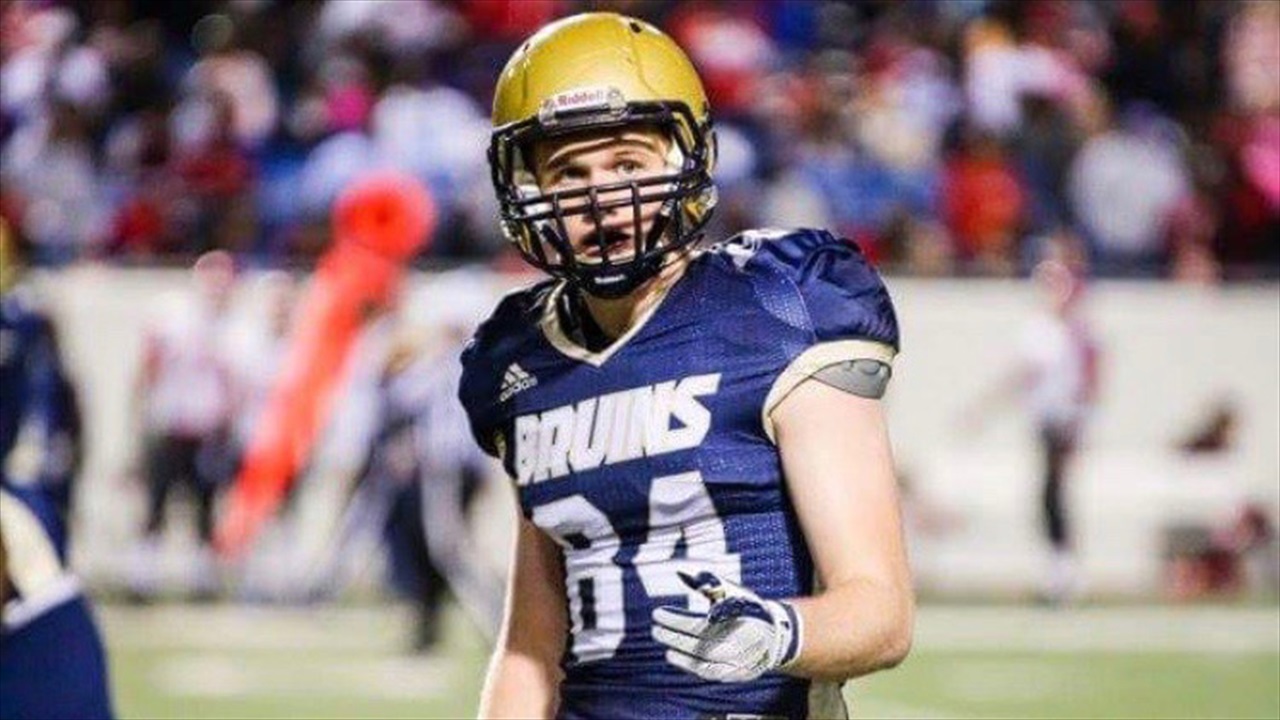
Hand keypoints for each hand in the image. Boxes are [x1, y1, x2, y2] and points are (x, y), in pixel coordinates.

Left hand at [651, 570, 801, 681]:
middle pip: (694, 642)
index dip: (673, 619)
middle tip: (655, 629)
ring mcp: (735, 662)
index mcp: (733, 620)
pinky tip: (674, 656)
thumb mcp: (732, 592)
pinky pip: (707, 672)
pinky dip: (688, 665)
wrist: (776, 636)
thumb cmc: (749, 609)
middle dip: (671, 635)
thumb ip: (708, 584)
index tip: (657, 614)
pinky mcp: (734, 673)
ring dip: (677, 651)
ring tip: (663, 642)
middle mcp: (734, 643)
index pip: (694, 623)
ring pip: (699, 660)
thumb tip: (681, 574)